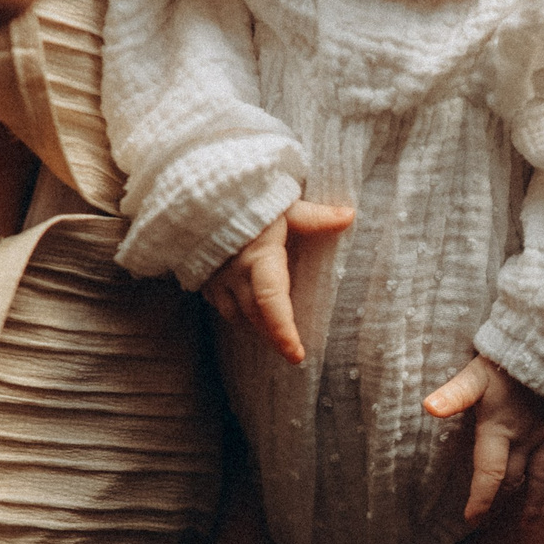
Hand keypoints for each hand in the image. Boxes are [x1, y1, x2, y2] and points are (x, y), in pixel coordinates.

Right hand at [202, 200, 354, 363]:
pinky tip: (247, 311)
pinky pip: (219, 303)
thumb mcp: (283, 204)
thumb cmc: (244, 195)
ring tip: (272, 333)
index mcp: (258, 258)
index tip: (297, 355)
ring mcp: (213, 276)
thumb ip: (315, 217)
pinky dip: (236, 312)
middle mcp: (234, 273)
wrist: (193, 188)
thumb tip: (350, 215)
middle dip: (274, 335)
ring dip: (255, 326)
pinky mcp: (200, 274)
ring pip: (235, 315)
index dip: (283, 332)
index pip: (272, 303)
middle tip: (292, 351)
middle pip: (256, 316)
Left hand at [424, 354, 543, 521]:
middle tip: (488, 522)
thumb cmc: (509, 359)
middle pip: (513, 479)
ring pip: (542, 476)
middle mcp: (524, 438)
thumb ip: (455, 394)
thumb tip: (429, 407)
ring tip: (529, 521)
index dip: (482, 500)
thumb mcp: (477, 374)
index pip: (491, 474)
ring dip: (535, 500)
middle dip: (501, 501)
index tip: (472, 519)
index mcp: (500, 430)